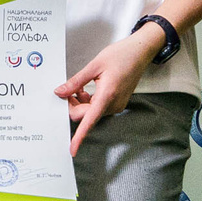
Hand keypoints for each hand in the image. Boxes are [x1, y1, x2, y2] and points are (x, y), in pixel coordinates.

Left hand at [59, 29, 160, 154]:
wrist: (141, 51)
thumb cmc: (122, 55)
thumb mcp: (94, 65)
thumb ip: (76, 82)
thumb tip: (60, 92)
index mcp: (107, 96)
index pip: (88, 122)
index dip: (79, 137)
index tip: (72, 149)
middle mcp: (113, 104)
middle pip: (86, 116)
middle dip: (74, 106)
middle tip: (68, 90)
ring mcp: (117, 105)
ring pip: (91, 112)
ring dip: (81, 103)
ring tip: (80, 86)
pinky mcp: (117, 103)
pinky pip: (98, 108)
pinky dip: (89, 101)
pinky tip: (87, 89)